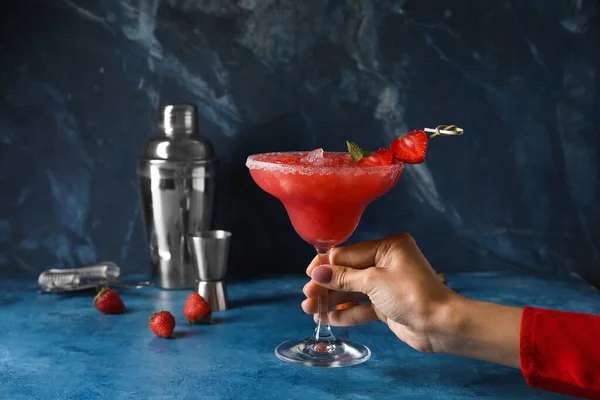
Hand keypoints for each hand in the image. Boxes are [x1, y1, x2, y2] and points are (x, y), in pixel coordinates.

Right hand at [302, 233, 522, 367]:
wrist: (441, 325)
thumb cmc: (413, 295)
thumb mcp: (374, 282)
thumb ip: (343, 278)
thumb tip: (317, 272)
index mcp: (388, 247)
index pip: (349, 253)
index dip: (327, 265)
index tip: (308, 275)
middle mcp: (387, 263)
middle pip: (348, 272)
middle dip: (327, 285)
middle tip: (307, 296)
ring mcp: (387, 285)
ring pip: (352, 290)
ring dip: (332, 300)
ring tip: (310, 310)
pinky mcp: (387, 305)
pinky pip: (361, 306)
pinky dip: (345, 312)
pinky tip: (327, 318)